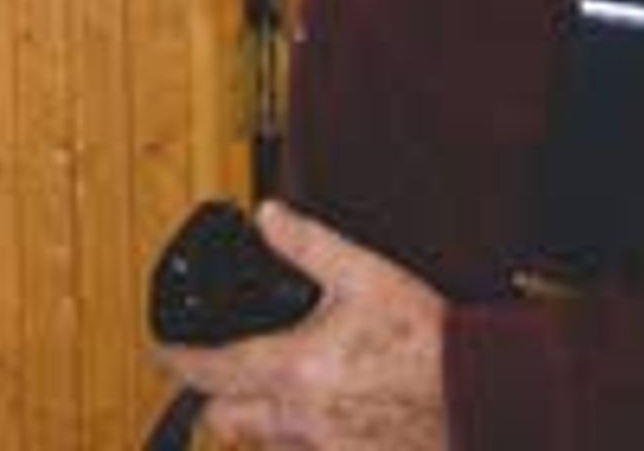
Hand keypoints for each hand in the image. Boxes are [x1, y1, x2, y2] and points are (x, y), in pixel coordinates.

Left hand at [158, 204, 446, 450]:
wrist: (481, 392)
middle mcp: (299, 420)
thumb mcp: (366, 275)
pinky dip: (299, 436)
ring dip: (259, 417)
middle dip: (213, 397)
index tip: (162, 348)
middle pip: (222, 420)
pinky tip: (324, 411)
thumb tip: (269, 216)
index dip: (174, 358)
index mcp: (294, 370)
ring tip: (282, 385)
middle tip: (220, 371)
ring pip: (262, 442)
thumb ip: (309, 244)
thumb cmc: (428, 341)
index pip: (208, 371)